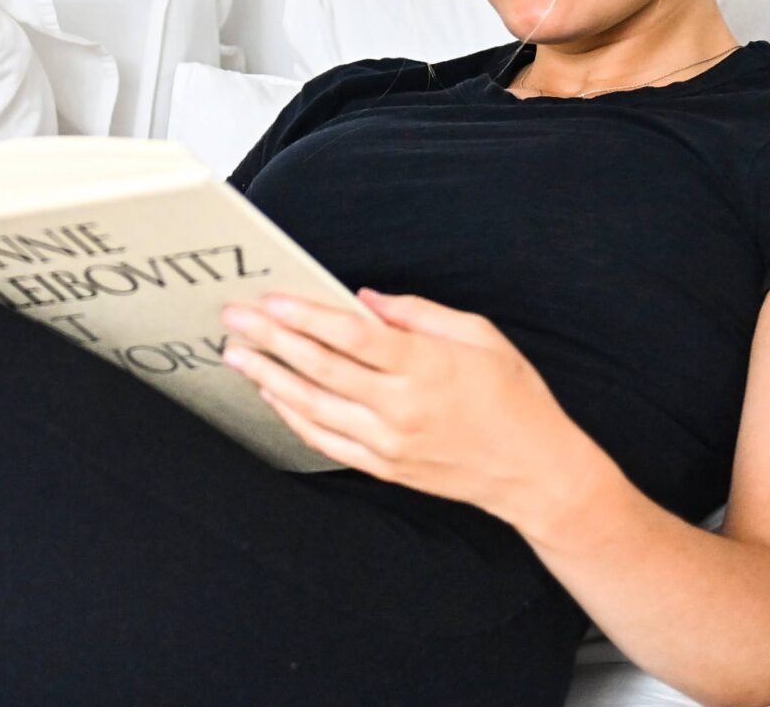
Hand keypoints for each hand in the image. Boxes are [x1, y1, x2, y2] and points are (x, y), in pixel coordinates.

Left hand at [220, 287, 588, 521]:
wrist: (535, 472)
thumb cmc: (512, 395)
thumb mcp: (479, 335)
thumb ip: (418, 314)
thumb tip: (363, 298)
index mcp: (426, 366)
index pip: (351, 336)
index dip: (306, 316)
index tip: (271, 298)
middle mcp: (401, 407)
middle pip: (321, 368)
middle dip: (271, 339)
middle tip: (234, 318)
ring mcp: (389, 443)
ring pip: (313, 407)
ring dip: (269, 377)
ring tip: (236, 353)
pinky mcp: (384, 468)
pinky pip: (326, 442)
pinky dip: (293, 417)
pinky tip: (272, 394)